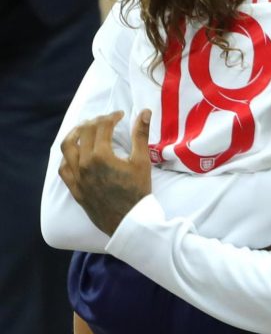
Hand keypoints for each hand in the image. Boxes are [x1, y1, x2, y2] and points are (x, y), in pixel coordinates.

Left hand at [59, 110, 151, 235]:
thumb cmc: (138, 192)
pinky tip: (75, 154)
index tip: (120, 115)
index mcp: (101, 155)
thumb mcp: (142, 162)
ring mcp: (77, 176)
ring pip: (67, 147)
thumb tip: (144, 112)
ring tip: (84, 130)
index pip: (102, 126)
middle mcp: (84, 163)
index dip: (112, 116)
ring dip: (75, 134)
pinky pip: (63, 168)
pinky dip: (67, 157)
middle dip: (95, 122)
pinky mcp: (74, 188)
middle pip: (84, 132)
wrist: (129, 222)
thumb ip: (140, 135)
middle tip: (106, 121)